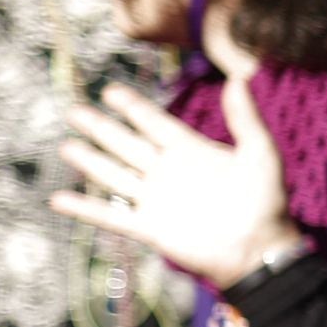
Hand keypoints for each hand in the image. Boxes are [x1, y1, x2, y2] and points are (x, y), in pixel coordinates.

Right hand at [52, 78, 300, 285]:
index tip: (110, 90)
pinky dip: (85, 208)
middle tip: (74, 111)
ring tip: (66, 147)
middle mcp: (168, 172)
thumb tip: (239, 77)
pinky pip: (111, 216)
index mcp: (191, 151)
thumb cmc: (267, 202)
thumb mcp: (260, 153)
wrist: (259, 249)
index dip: (133, 107)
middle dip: (101, 128)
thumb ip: (246, 118)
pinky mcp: (150, 227)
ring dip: (90, 162)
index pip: (155, 123)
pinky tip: (59, 199)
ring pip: (115, 175)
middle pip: (127, 144)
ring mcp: (157, 199)